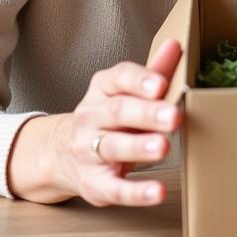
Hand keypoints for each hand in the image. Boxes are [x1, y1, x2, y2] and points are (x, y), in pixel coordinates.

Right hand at [8, 38, 182, 205]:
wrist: (60, 153)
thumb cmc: (110, 117)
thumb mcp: (127, 91)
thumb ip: (155, 71)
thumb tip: (177, 44)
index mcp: (102, 88)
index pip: (119, 78)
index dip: (140, 80)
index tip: (160, 84)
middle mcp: (91, 117)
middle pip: (118, 111)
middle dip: (146, 114)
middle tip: (173, 116)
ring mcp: (87, 151)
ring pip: (113, 147)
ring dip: (139, 147)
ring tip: (163, 147)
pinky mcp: (94, 183)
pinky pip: (114, 188)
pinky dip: (135, 192)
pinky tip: (156, 192)